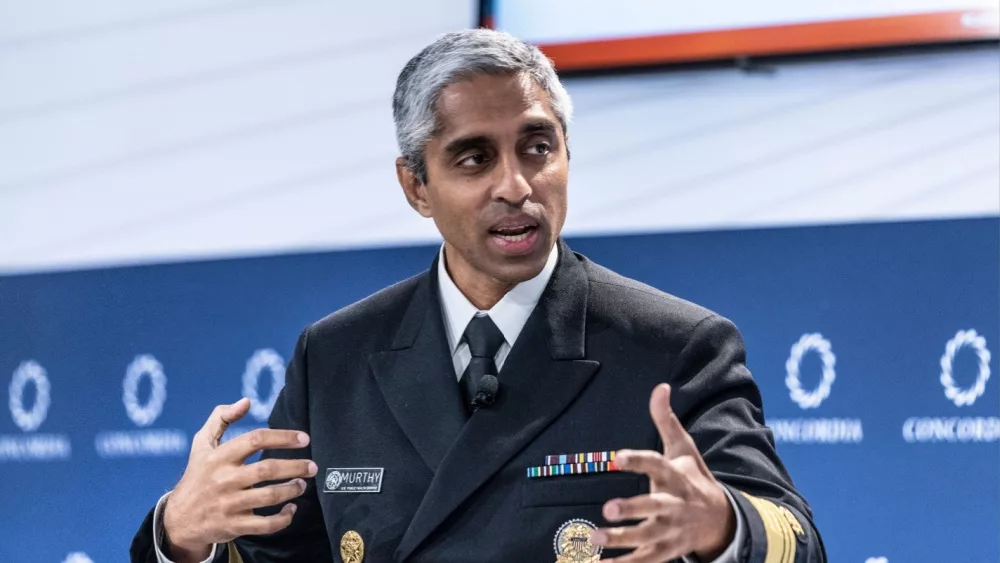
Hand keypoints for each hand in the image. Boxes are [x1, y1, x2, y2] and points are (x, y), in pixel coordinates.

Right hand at [162, 398, 317, 562]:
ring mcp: (229, 504)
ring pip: (269, 496)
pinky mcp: (234, 526)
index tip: (304, 438)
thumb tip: (246, 401)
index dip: (283, 437)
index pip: (255, 440)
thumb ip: (221, 418)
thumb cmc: (197, 475)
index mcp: (219, 456)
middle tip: (313, 466)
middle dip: (296, 466)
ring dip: (292, 490)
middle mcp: (224, 479)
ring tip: (302, 484)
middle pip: (267, 469)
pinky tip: (291, 509)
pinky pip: (265, 525)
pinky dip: (283, 519)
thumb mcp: (201, 444)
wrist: (179, 519)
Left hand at [591, 384, 734, 561]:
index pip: (657, 466)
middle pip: (653, 508)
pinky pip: (643, 562)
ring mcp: (670, 532)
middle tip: (607, 508)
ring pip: (645, 538)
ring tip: (594, 538)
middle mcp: (674, 506)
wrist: (721, 520)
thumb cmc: (693, 479)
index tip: (617, 458)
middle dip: (632, 509)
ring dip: (620, 540)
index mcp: (677, 478)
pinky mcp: (664, 551)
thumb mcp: (683, 448)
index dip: (638, 461)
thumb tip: (659, 386)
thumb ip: (666, 420)